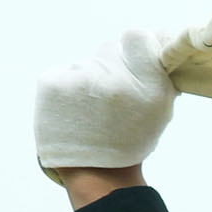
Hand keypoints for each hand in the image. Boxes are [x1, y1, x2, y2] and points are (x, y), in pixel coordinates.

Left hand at [35, 28, 179, 176]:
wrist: (96, 173)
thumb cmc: (128, 142)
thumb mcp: (157, 111)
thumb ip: (156, 76)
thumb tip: (154, 45)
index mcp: (147, 84)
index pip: (135, 38)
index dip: (132, 52)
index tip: (130, 68)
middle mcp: (115, 78)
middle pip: (107, 51)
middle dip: (108, 70)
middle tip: (107, 102)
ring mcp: (81, 78)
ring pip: (83, 65)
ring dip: (85, 82)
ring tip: (88, 112)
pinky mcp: (53, 82)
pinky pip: (62, 74)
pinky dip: (65, 89)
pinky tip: (71, 111)